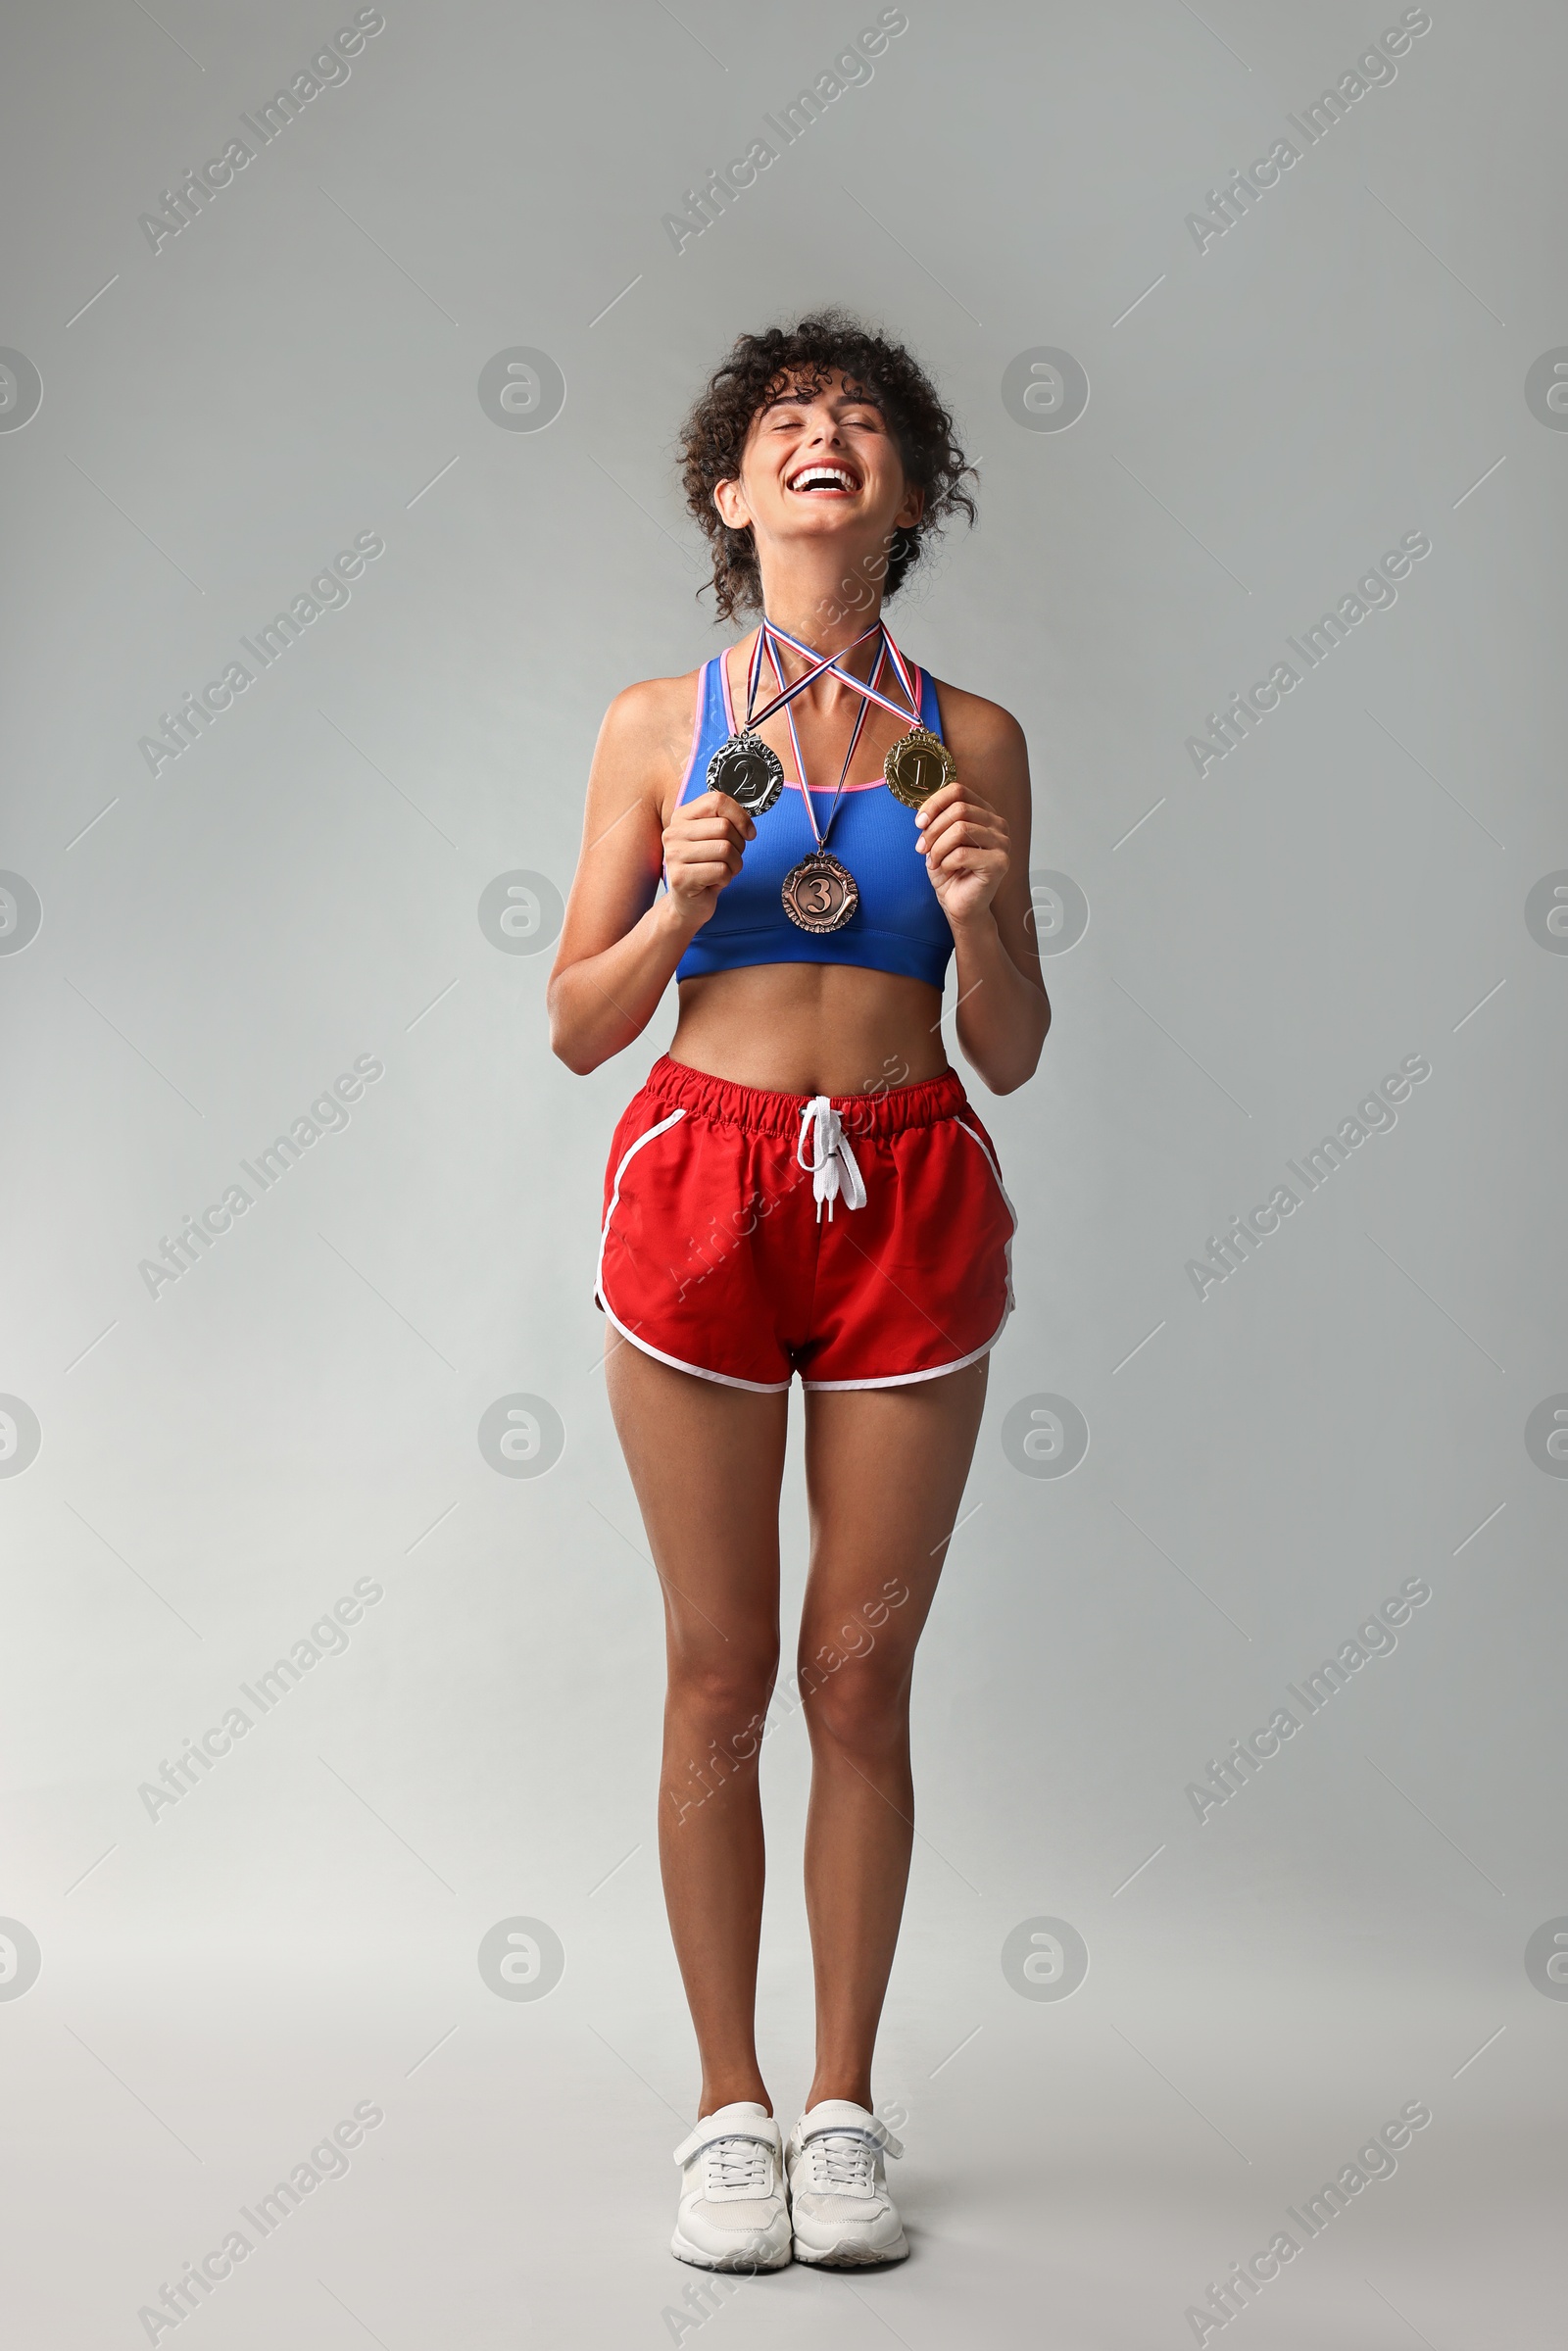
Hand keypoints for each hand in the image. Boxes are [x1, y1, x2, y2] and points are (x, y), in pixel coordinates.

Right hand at [661, 789, 753, 927]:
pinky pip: (721, 871)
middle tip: (730, 859)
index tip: (748, 833)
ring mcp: (674, 855)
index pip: (717, 801)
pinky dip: (727, 879)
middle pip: (724, 827)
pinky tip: (714, 882)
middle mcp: (673, 833)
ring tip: (722, 871)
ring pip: (725, 849)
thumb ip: (724, 821)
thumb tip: (747, 824)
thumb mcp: (712, 839)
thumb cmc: (705, 868)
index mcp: (682, 816)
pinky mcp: (681, 878)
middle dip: (738, 846)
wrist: (688, 903)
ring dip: (734, 865)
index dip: (740, 816)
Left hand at [914, 779, 1009, 927]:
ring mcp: (1002, 843)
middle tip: (921, 848)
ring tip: (933, 861)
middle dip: (933, 830)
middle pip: (959, 809)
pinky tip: (946, 870)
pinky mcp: (1000, 862)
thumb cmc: (950, 872)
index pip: (958, 791)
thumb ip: (936, 820)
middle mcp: (997, 824)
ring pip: (960, 829)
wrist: (960, 905)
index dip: (934, 803)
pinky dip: (946, 862)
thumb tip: (924, 814)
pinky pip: (963, 853)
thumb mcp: (937, 840)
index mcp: (984, 812)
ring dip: (938, 848)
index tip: (919, 822)